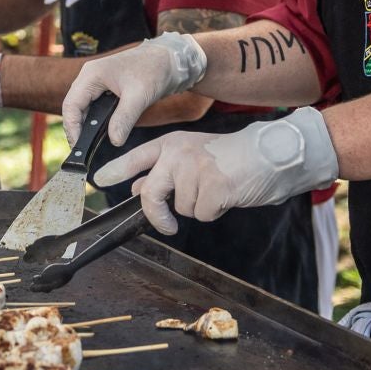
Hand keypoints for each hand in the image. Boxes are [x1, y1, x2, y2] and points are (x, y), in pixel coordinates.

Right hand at [61, 32, 205, 148]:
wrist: (170, 59)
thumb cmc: (154, 69)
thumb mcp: (139, 96)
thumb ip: (124, 119)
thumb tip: (114, 141)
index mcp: (91, 74)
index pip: (71, 105)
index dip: (72, 128)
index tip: (79, 147)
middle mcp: (90, 78)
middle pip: (74, 108)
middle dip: (77, 129)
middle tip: (84, 151)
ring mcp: (97, 83)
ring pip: (84, 109)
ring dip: (87, 126)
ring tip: (90, 146)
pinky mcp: (106, 90)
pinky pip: (95, 109)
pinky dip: (96, 122)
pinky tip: (102, 134)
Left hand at [94, 108, 338, 234]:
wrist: (272, 153)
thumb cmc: (232, 157)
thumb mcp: (193, 156)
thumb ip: (165, 171)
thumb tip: (134, 189)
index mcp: (172, 144)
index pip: (136, 158)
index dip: (115, 172)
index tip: (98, 181)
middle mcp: (178, 154)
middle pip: (150, 194)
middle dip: (156, 215)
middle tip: (167, 225)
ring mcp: (194, 169)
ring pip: (181, 208)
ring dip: (198, 207)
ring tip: (217, 189)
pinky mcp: (212, 187)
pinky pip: (202, 214)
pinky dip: (215, 211)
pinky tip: (227, 194)